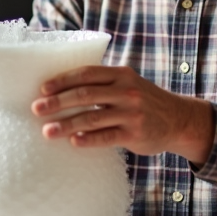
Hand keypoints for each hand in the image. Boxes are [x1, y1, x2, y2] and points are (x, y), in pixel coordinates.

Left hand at [30, 65, 212, 163]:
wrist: (179, 120)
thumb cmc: (144, 102)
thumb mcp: (128, 84)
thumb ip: (103, 84)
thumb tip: (61, 90)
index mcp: (120, 74)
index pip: (86, 73)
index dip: (62, 80)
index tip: (42, 89)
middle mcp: (126, 91)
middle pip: (85, 94)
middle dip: (57, 102)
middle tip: (37, 109)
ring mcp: (131, 113)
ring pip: (92, 117)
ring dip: (66, 124)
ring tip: (47, 131)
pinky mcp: (135, 134)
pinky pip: (107, 137)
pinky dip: (89, 139)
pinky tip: (74, 142)